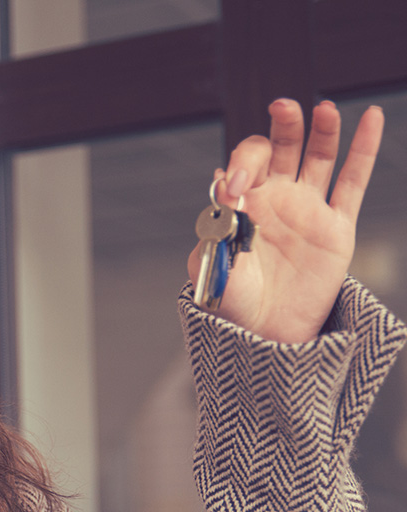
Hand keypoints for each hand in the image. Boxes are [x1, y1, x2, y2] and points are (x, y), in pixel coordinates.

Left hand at [187, 99, 384, 342]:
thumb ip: (216, 224)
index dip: (241, 165)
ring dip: (320, 130)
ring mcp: (306, 210)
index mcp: (240, 204)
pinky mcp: (336, 227)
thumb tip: (221, 181)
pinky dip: (362, 148)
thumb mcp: (212, 261)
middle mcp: (274, 199)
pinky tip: (370, 116)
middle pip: (280, 149)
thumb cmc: (230, 300)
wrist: (262, 333)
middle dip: (281, 127)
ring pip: (318, 157)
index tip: (234, 185)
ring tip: (321, 109)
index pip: (244, 165)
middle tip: (281, 107)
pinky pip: (353, 182)